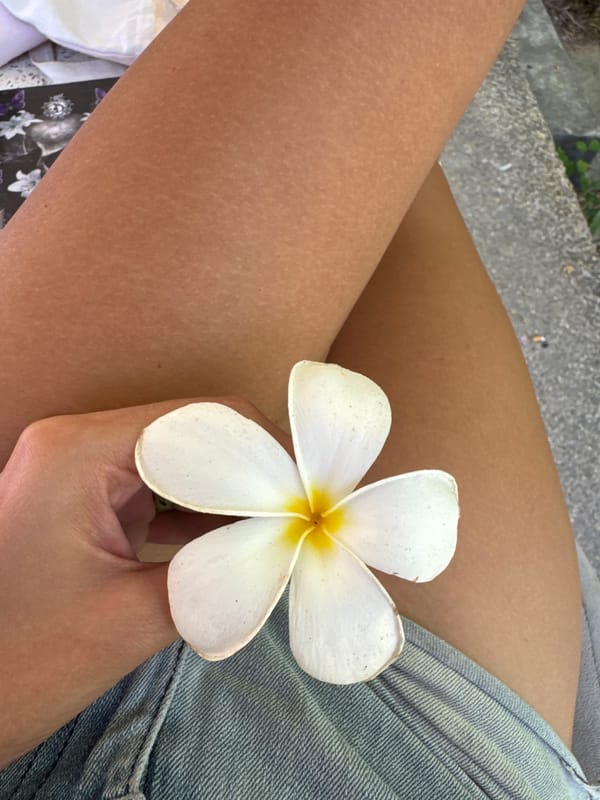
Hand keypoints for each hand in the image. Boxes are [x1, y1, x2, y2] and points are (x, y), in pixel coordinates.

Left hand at [0, 396, 288, 767]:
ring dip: (228, 497)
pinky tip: (240, 542)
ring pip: (179, 466)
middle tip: (303, 510)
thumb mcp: (130, 618)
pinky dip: (200, 518)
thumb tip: (288, 547)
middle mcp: (76, 445)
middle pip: (190, 438)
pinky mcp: (86, 502)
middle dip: (250, 474)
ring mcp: (79, 473)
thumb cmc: (20, 662)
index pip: (197, 421)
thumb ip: (217, 575)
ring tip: (281, 526)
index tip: (308, 490)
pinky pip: (158, 495)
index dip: (262, 449)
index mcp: (78, 451)